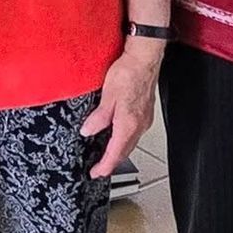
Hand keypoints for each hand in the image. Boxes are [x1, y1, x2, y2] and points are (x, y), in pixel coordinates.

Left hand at [81, 40, 160, 177]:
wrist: (144, 59)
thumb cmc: (128, 73)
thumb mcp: (107, 95)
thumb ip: (99, 117)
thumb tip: (87, 132)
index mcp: (128, 123)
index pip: (116, 153)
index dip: (105, 166)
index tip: (96, 173)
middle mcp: (139, 124)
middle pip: (124, 151)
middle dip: (112, 162)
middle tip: (99, 169)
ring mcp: (144, 119)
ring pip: (131, 143)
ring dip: (119, 152)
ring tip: (107, 156)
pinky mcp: (145, 112)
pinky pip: (134, 133)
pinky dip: (125, 140)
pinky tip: (118, 136)